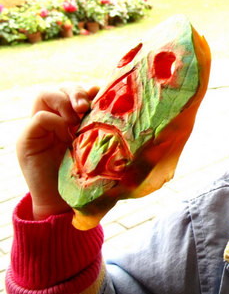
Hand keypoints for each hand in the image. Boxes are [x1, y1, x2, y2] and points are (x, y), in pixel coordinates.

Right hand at [16, 85, 98, 219]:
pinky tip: (68, 136)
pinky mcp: (27, 139)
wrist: (63, 205)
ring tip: (78, 118)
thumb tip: (135, 114)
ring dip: (64, 102)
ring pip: (46, 95)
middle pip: (63, 87)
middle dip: (77, 92)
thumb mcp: (100, 149)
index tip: (105, 97)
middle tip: (86, 107)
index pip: (80, 90)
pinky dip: (55, 122)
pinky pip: (39, 118)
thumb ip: (106, 131)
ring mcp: (40, 127)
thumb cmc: (87, 179)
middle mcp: (56, 118)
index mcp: (74, 118)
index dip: (92, 90)